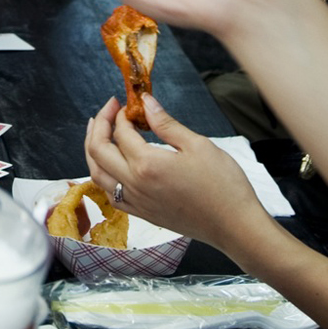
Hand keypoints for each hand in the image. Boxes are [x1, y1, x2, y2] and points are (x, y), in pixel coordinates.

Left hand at [83, 97, 267, 253]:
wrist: (234, 226)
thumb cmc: (223, 185)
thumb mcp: (198, 145)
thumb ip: (166, 123)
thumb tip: (145, 102)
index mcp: (147, 164)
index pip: (121, 133)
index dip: (120, 114)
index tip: (128, 103)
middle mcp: (134, 185)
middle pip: (98, 151)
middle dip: (98, 126)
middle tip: (108, 110)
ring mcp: (136, 203)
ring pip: (96, 174)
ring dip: (93, 151)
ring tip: (99, 133)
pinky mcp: (142, 215)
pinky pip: (110, 195)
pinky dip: (103, 176)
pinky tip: (111, 167)